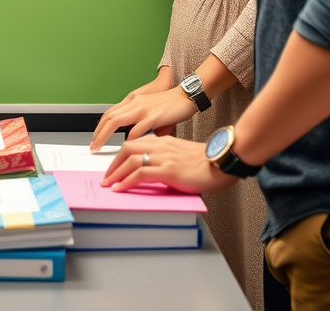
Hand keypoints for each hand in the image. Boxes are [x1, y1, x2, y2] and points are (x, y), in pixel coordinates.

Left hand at [91, 85, 195, 148]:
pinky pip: (136, 129)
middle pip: (108, 117)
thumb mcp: (152, 113)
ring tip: (100, 148)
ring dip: (105, 136)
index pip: (110, 113)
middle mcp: (134, 103)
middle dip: (98, 133)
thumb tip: (137, 141)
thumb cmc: (171, 106)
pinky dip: (129, 139)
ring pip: (116, 121)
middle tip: (92, 146)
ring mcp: (142, 109)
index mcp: (133, 101)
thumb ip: (143, 125)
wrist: (187, 96)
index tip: (95, 139)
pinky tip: (125, 148)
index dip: (100, 127)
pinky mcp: (153, 117)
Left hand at [101, 134, 235, 194]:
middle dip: (114, 162)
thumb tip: (155, 170)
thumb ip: (168, 157)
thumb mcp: (182, 155)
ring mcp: (164, 157)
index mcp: (164, 141)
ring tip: (109, 184)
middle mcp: (161, 146)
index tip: (114, 165)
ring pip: (131, 160)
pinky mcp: (168, 170)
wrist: (223, 162)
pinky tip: (120, 188)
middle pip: (128, 148)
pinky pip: (140, 173)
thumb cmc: (207, 162)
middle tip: (107, 176)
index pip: (136, 143)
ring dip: (116, 173)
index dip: (121, 154)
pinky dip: (127, 181)